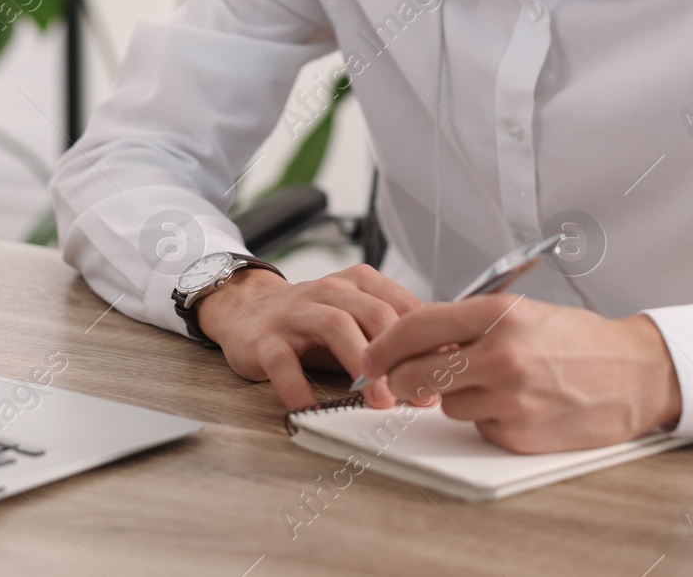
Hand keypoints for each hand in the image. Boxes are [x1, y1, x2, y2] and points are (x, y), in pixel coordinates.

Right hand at [197, 263, 423, 411]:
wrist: (246, 309)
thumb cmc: (313, 321)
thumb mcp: (357, 318)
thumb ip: (394, 335)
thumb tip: (445, 363)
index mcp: (359, 283)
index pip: (402, 306)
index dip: (427, 340)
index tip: (445, 372)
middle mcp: (329, 290)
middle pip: (374, 312)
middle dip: (400, 353)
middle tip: (419, 392)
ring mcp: (296, 313)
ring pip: (335, 327)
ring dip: (362, 364)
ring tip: (379, 400)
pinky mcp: (265, 339)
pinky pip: (284, 363)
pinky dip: (300, 388)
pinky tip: (314, 410)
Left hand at [359, 295, 682, 452]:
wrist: (636, 374)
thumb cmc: (578, 340)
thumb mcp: (523, 312)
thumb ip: (467, 324)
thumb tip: (411, 339)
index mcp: (499, 316)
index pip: (415, 327)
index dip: (384, 344)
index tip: (373, 355)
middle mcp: (501, 356)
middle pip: (415, 375)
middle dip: (407, 379)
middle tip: (413, 377)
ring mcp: (510, 399)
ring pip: (445, 405)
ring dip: (457, 397)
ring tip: (495, 383)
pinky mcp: (518, 434)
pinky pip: (478, 427)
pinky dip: (487, 419)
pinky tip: (518, 405)